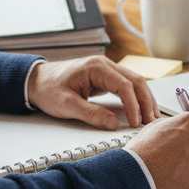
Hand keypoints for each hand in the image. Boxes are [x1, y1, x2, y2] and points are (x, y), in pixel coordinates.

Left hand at [26, 56, 157, 129]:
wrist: (36, 81)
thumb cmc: (48, 89)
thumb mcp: (66, 105)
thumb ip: (91, 114)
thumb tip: (114, 124)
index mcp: (96, 67)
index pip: (124, 85)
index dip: (133, 105)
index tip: (135, 122)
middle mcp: (105, 65)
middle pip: (136, 81)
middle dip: (146, 102)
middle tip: (151, 122)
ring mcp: (107, 70)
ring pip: (135, 83)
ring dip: (144, 100)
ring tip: (151, 118)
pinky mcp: (106, 78)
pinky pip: (127, 86)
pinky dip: (136, 98)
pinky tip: (141, 111)